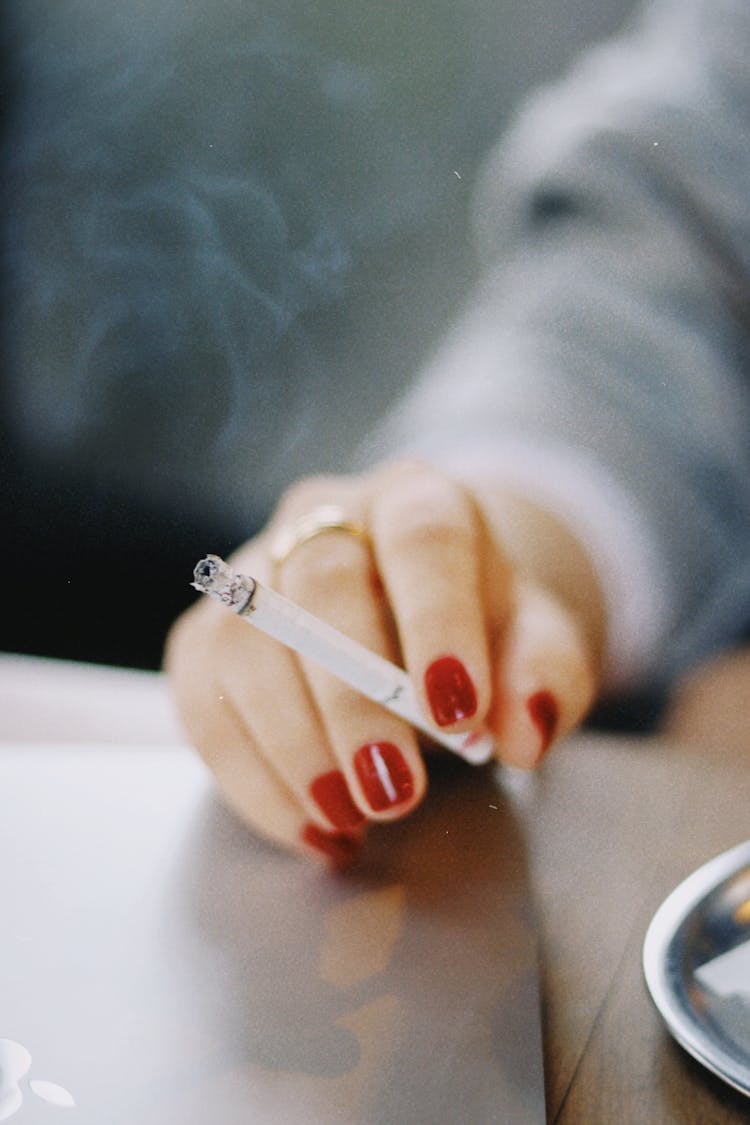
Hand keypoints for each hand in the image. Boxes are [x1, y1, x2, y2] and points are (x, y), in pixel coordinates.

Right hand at [165, 460, 602, 864]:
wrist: (417, 622)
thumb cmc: (480, 634)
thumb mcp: (537, 649)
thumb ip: (543, 678)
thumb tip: (523, 732)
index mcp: (417, 500)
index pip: (423, 537)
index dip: (437, 620)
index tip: (459, 714)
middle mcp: (326, 517)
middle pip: (320, 583)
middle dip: (354, 702)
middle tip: (394, 794)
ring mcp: (255, 569)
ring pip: (245, 639)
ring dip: (294, 746)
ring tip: (349, 820)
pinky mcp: (207, 633)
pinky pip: (202, 699)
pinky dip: (249, 775)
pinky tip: (305, 824)